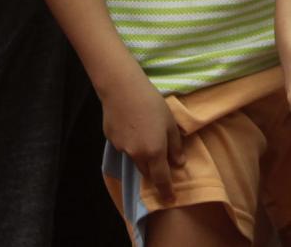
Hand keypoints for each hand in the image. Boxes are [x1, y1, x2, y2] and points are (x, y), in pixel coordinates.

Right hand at [103, 69, 182, 201]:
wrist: (122, 89)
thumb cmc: (152, 103)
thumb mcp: (170, 123)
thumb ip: (175, 146)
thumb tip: (179, 164)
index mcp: (154, 152)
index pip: (161, 179)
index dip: (166, 191)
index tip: (170, 200)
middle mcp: (137, 155)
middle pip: (147, 171)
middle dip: (154, 171)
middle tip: (161, 162)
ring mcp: (122, 149)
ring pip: (135, 159)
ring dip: (142, 155)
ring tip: (145, 133)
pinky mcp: (112, 141)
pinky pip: (124, 147)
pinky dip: (130, 142)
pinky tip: (132, 125)